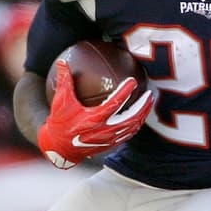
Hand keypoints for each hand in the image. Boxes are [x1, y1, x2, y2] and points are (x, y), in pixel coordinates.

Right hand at [37, 58, 154, 168]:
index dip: (125, 92)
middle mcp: (104, 131)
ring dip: (143, 115)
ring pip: (133, 127)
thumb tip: (62, 62)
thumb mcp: (60, 102)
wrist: (59, 149)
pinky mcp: (111, 144)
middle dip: (143, 106)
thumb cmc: (60, 123)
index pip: (115, 104)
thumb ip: (64, 81)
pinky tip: (140, 115)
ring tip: (149, 103)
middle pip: (131, 119)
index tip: (133, 80)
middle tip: (150, 93)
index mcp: (94, 119)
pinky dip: (136, 123)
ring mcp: (109, 139)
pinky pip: (128, 133)